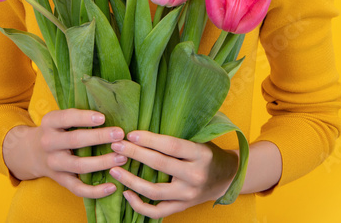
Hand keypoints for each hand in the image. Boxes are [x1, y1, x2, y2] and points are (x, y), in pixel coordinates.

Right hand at [3, 109, 128, 198]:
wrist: (31, 153)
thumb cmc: (56, 131)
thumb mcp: (58, 119)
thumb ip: (77, 117)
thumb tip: (111, 112)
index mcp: (49, 123)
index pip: (66, 118)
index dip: (84, 118)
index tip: (103, 118)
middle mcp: (49, 142)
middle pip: (74, 141)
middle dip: (99, 137)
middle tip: (120, 134)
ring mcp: (53, 163)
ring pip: (79, 165)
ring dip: (102, 162)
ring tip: (122, 157)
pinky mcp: (60, 180)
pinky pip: (78, 188)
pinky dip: (95, 191)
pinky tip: (112, 187)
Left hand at [107, 131, 238, 218]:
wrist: (227, 178)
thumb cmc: (206, 154)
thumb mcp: (199, 140)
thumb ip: (176, 136)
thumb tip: (143, 128)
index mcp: (200, 154)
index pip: (171, 146)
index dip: (149, 140)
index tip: (130, 134)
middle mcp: (195, 176)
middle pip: (159, 165)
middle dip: (134, 154)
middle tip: (115, 145)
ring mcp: (188, 195)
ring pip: (154, 191)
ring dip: (130, 180)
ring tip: (113, 169)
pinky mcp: (182, 207)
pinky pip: (157, 211)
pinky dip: (139, 205)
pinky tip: (126, 193)